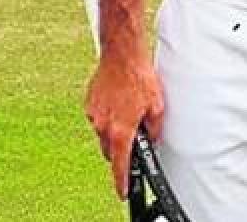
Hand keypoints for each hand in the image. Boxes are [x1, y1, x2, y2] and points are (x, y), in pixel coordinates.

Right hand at [85, 52, 164, 198]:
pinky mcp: (89, 104)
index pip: (120, 164)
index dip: (121, 181)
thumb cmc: (139, 77)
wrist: (122, 55)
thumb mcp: (157, 105)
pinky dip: (109, 115)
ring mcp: (94, 115)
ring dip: (115, 129)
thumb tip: (152, 138)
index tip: (123, 190)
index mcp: (120, 130)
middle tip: (134, 135)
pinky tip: (120, 100)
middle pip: (110, 150)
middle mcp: (103, 126)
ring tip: (129, 108)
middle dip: (121, 148)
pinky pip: (99, 117)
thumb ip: (154, 128)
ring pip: (104, 133)